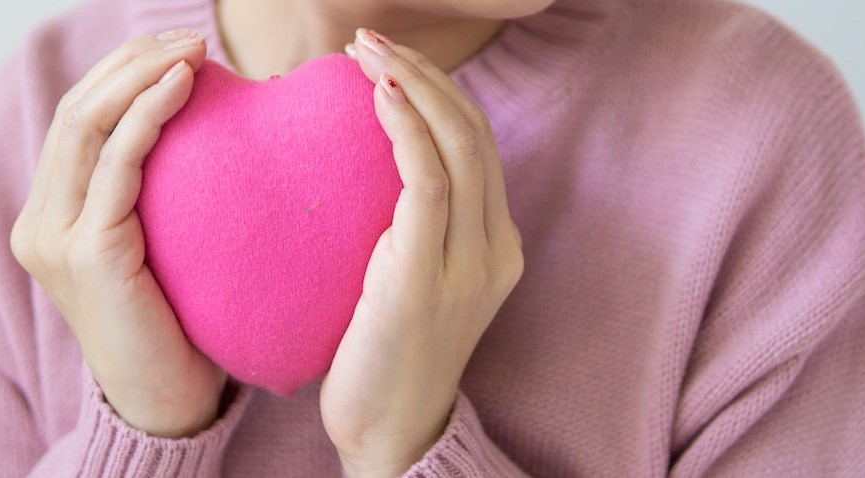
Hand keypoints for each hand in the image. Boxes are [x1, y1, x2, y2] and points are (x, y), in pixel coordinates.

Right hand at [9, 29, 225, 437]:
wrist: (168, 397)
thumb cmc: (178, 320)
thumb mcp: (157, 243)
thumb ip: (153, 192)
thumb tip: (204, 120)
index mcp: (51, 214)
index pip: (79, 119)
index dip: (124, 72)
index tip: (180, 46)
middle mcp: (39, 221)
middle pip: (78, 110)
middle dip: (134, 62)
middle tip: (191, 36)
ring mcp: (55, 237)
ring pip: (88, 126)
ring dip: (142, 76)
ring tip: (193, 49)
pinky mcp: (87, 253)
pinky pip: (117, 165)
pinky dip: (149, 116)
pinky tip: (184, 88)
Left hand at [321, 29, 524, 476]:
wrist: (390, 435)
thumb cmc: (387, 358)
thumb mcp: (414, 283)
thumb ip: (413, 232)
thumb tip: (370, 174)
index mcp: (498, 247)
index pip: (479, 147)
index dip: (440, 92)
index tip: (390, 61)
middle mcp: (496, 250)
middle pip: (476, 135)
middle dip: (427, 74)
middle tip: (373, 41)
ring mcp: (469, 266)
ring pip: (460, 148)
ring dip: (414, 87)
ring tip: (367, 52)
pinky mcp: (427, 280)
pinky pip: (429, 185)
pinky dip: (407, 132)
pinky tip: (379, 97)